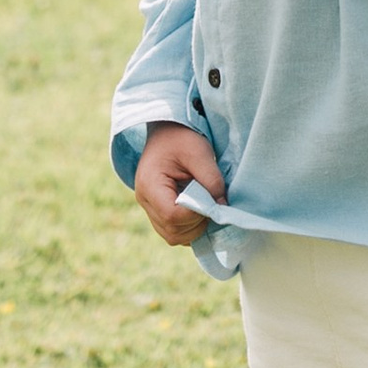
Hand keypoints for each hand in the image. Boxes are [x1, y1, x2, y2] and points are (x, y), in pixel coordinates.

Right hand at [135, 124, 226, 246]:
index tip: (212, 200)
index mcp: (149, 184)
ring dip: (194, 228)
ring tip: (205, 205)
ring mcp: (149, 207)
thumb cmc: (181, 138)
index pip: (172, 215)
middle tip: (211, 203)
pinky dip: (189, 227)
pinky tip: (199, 209)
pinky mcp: (157, 210)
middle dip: (197, 223)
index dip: (196, 214)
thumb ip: (212, 180)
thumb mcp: (200, 153)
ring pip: (172, 236)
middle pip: (172, 231)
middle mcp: (144, 200)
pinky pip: (172, 230)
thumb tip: (222, 206)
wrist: (166, 131)